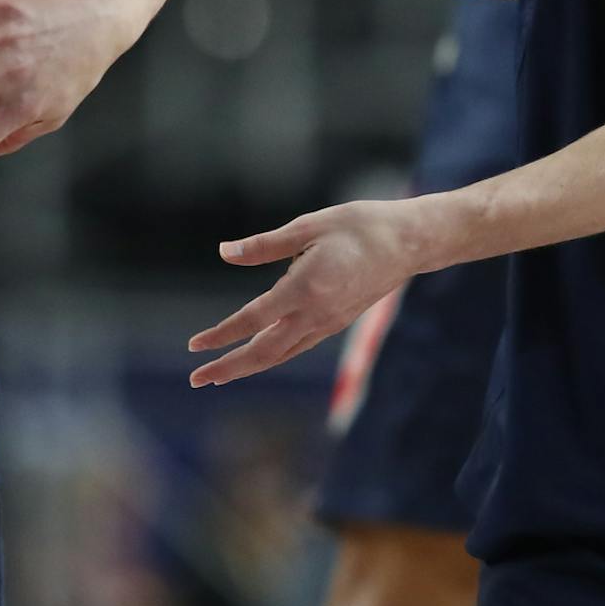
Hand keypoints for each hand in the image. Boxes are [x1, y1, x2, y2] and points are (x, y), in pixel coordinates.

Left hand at [186, 199, 432, 386]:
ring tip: (220, 374)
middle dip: (228, 368)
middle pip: (264, 352)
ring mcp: (329, 322)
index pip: (253, 319)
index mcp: (306, 288)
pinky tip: (261, 353)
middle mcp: (316, 314)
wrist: (410, 242)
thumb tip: (224, 253)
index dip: (221, 334)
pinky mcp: (337, 322)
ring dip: (247, 366)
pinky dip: (273, 355)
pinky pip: (298, 346)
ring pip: (281, 355)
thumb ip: (264, 245)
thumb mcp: (309, 225)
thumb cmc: (360, 225)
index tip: (194, 346)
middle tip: (197, 380)